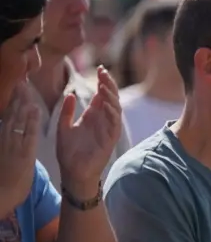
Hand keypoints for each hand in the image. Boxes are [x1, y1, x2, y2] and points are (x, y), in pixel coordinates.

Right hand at [0, 84, 39, 215]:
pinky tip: (35, 110)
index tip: (17, 86)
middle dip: (16, 97)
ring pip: (17, 122)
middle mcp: (6, 140)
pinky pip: (27, 135)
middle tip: (21, 79)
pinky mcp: (22, 155)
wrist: (2, 197)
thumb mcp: (5, 156)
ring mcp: (13, 147)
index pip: (8, 117)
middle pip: (11, 115)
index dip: (13, 101)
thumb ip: (7, 141)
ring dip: (22, 103)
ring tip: (26, 87)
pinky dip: (31, 122)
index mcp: (3, 140)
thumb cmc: (5, 179)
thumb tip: (8, 129)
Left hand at [56, 67, 122, 193]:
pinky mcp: (110, 139)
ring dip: (111, 95)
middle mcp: (103, 120)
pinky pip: (114, 122)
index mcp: (93, 116)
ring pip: (115, 107)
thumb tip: (71, 94)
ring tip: (104, 84)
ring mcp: (108, 129)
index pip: (101, 94)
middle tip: (103, 72)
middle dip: (108, 84)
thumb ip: (67, 112)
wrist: (73, 172)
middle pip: (111, 97)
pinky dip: (111, 112)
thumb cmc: (69, 152)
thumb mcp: (64, 127)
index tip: (99, 69)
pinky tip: (105, 103)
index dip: (102, 82)